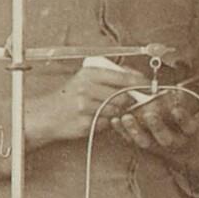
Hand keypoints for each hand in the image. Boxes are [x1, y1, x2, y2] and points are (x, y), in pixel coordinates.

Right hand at [28, 59, 144, 146]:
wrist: (48, 114)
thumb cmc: (70, 95)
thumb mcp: (86, 78)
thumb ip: (110, 76)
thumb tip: (137, 77)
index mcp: (90, 74)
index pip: (123, 77)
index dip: (140, 82)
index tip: (150, 86)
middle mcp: (87, 88)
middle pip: (123, 97)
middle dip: (129, 101)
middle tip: (130, 102)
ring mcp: (86, 107)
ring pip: (116, 112)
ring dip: (117, 113)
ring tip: (107, 109)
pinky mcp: (86, 123)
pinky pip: (107, 123)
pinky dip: (106, 122)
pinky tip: (97, 117)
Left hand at [110, 84, 198, 180]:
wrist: (187, 150)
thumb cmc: (191, 122)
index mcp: (190, 130)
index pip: (188, 125)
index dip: (182, 118)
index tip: (176, 109)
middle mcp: (174, 140)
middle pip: (165, 137)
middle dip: (157, 126)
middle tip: (149, 114)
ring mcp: (158, 145)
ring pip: (147, 141)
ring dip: (135, 130)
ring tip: (126, 117)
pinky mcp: (144, 145)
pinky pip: (132, 141)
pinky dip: (122, 131)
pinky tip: (115, 121)